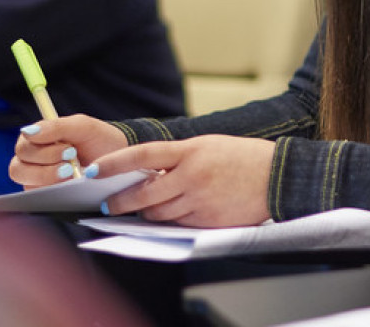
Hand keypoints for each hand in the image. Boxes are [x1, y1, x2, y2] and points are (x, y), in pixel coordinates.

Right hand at [10, 114, 126, 187]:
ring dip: (48, 179)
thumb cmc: (98, 138)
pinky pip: (38, 198)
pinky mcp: (46, 195)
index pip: (22, 147)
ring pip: (26, 184)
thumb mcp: (82, 126)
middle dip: (45, 166)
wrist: (118, 157)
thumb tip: (27, 131)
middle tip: (71, 162)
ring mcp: (38, 179)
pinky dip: (53, 192)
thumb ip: (56, 126)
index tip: (68, 149)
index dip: (41, 151)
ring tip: (71, 174)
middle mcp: (33, 160)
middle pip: (18, 168)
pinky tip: (70, 186)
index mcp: (38, 139)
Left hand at [89, 134, 274, 226]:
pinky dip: (170, 221)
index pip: (143, 156)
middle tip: (110, 204)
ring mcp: (200, 201)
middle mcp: (193, 176)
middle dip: (122, 201)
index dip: (114, 164)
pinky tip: (171, 215)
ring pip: (159, 214)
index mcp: (192, 151)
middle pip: (144, 194)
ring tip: (142, 210)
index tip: (93, 171)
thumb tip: (147, 171)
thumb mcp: (208, 145)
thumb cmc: (242, 157)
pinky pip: (178, 225)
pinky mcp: (208, 221)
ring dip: (146, 213)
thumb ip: (178, 157)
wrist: (277, 176)